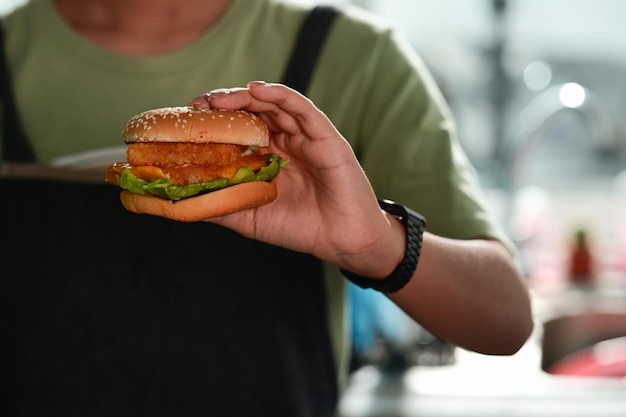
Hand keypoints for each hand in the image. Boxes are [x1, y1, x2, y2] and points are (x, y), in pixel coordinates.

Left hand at [190, 82, 403, 275]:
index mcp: (271, 158)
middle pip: (254, 112)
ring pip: (275, 105)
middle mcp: (287, 143)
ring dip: (246, 96)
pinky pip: (303, 109)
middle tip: (200, 105)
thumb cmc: (300, 229)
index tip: (189, 120)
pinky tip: (257, 90)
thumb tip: (177, 202)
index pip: (240, 130)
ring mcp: (307, 138)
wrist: (341, 241)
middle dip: (226, 105)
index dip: (216, 121)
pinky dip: (280, 95)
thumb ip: (220, 205)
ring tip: (219, 99)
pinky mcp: (326, 137)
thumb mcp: (249, 217)